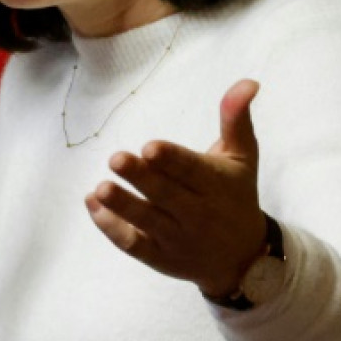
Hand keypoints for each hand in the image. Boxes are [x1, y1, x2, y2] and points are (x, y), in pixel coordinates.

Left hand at [85, 79, 265, 297]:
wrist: (243, 258)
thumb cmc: (236, 195)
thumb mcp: (242, 156)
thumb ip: (235, 118)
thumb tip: (248, 82)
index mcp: (216, 185)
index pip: (192, 171)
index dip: (172, 160)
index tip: (150, 147)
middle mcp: (197, 213)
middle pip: (165, 195)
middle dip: (141, 178)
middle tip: (116, 159)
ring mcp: (177, 238)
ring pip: (146, 222)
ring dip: (122, 206)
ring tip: (100, 189)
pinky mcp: (159, 256)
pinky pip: (133, 245)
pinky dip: (111, 227)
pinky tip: (92, 204)